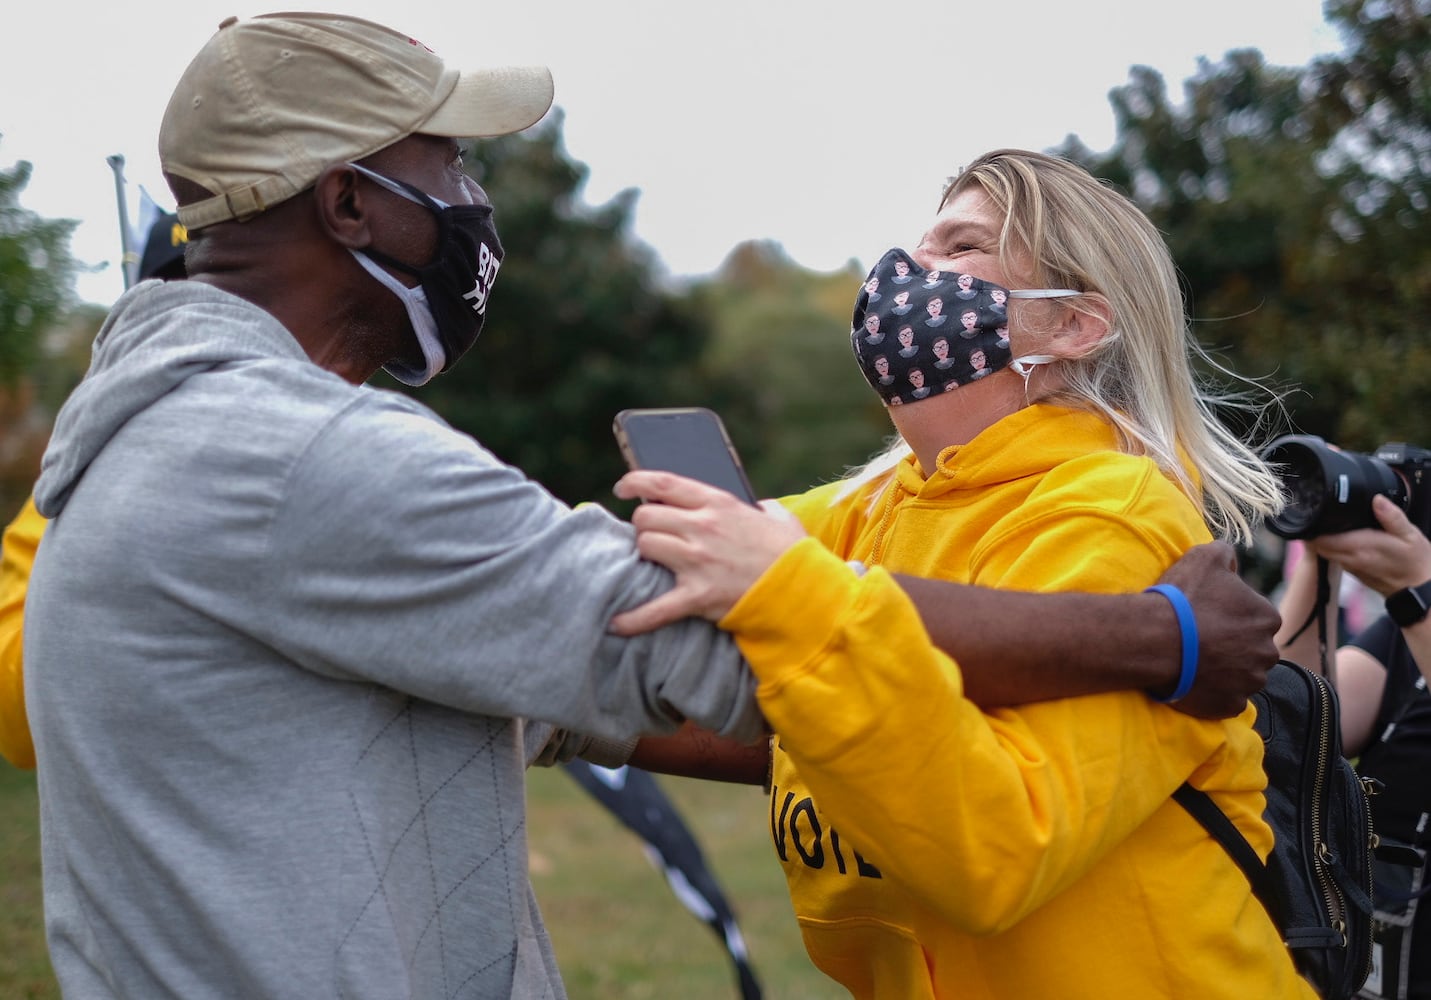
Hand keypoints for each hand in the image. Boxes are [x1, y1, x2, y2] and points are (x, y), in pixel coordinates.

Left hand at [608, 470, 807, 634]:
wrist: (806, 592)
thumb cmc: (793, 556)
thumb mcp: (780, 519)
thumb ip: (763, 508)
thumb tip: (758, 508)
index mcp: (719, 504)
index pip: (664, 483)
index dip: (636, 482)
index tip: (623, 488)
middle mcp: (703, 528)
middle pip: (645, 518)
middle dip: (644, 526)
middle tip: (652, 538)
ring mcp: (698, 562)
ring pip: (645, 548)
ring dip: (645, 556)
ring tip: (654, 565)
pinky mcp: (697, 596)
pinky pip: (654, 608)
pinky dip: (633, 618)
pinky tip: (615, 624)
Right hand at [1155, 541, 1280, 717]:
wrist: (1156, 640)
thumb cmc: (1182, 598)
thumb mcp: (1203, 557)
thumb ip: (1225, 553)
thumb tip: (1231, 558)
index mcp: (1267, 617)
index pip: (1258, 618)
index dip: (1233, 617)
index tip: (1210, 617)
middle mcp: (1267, 652)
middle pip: (1254, 649)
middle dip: (1235, 646)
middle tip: (1202, 641)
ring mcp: (1249, 682)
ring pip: (1243, 676)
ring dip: (1226, 671)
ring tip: (1195, 662)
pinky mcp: (1230, 705)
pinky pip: (1227, 700)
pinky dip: (1214, 693)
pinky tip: (1194, 681)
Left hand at [1306, 494, 1430, 596]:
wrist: (1419, 591)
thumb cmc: (1416, 562)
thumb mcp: (1410, 535)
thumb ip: (1392, 516)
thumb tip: (1377, 499)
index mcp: (1361, 547)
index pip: (1323, 539)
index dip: (1315, 526)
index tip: (1316, 513)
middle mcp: (1351, 559)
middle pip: (1319, 545)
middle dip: (1315, 531)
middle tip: (1320, 515)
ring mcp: (1351, 568)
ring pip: (1325, 552)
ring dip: (1323, 540)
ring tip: (1329, 524)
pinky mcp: (1354, 572)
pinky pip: (1336, 558)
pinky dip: (1333, 548)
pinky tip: (1343, 538)